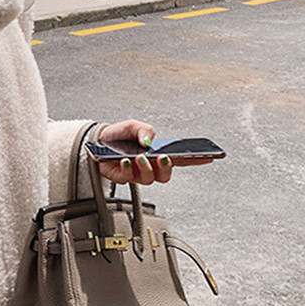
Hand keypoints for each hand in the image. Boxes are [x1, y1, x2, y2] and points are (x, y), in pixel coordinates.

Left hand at [95, 119, 213, 185]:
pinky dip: (127, 169)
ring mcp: (136, 173)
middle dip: (167, 168)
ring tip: (140, 158)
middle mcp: (149, 166)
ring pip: (149, 178)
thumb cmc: (118, 135)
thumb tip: (148, 141)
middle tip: (163, 158)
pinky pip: (128, 178)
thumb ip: (144, 130)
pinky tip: (124, 161)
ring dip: (147, 168)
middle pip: (166, 175)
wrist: (96, 141)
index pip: (179, 159)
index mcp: (157, 153)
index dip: (195, 160)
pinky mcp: (122, 177)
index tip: (208, 156)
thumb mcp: (133, 126)